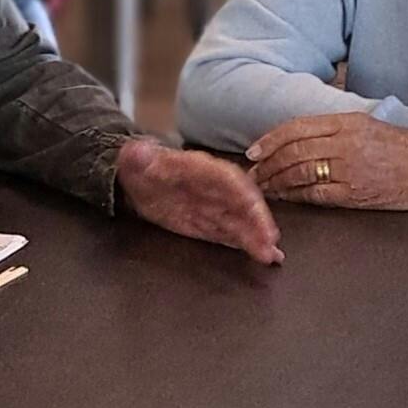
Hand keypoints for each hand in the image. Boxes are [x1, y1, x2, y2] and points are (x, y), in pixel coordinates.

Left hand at [115, 141, 281, 264]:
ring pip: (239, 222)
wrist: (138, 178)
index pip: (227, 179)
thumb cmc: (141, 164)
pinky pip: (230, 234)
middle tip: (270, 241)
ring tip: (271, 255)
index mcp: (200, 168)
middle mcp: (215, 188)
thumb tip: (136, 152)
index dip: (242, 193)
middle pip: (241, 203)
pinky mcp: (209, 224)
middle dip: (257, 221)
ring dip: (256, 238)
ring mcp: (214, 207)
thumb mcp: (136, 157)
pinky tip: (264, 255)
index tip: (253, 208)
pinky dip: (247, 244)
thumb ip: (138, 156)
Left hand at [245, 112, 407, 210]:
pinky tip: (286, 198)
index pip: (297, 128)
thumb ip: (340, 131)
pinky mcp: (356, 193)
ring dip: (276, 181)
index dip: (270, 140)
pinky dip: (296, 196)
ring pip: (300, 172)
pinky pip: (316, 194)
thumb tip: (305, 139)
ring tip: (263, 188)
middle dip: (267, 165)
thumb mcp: (372, 126)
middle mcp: (346, 142)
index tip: (253, 151)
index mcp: (349, 122)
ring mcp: (350, 168)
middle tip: (253, 175)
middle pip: (293, 151)